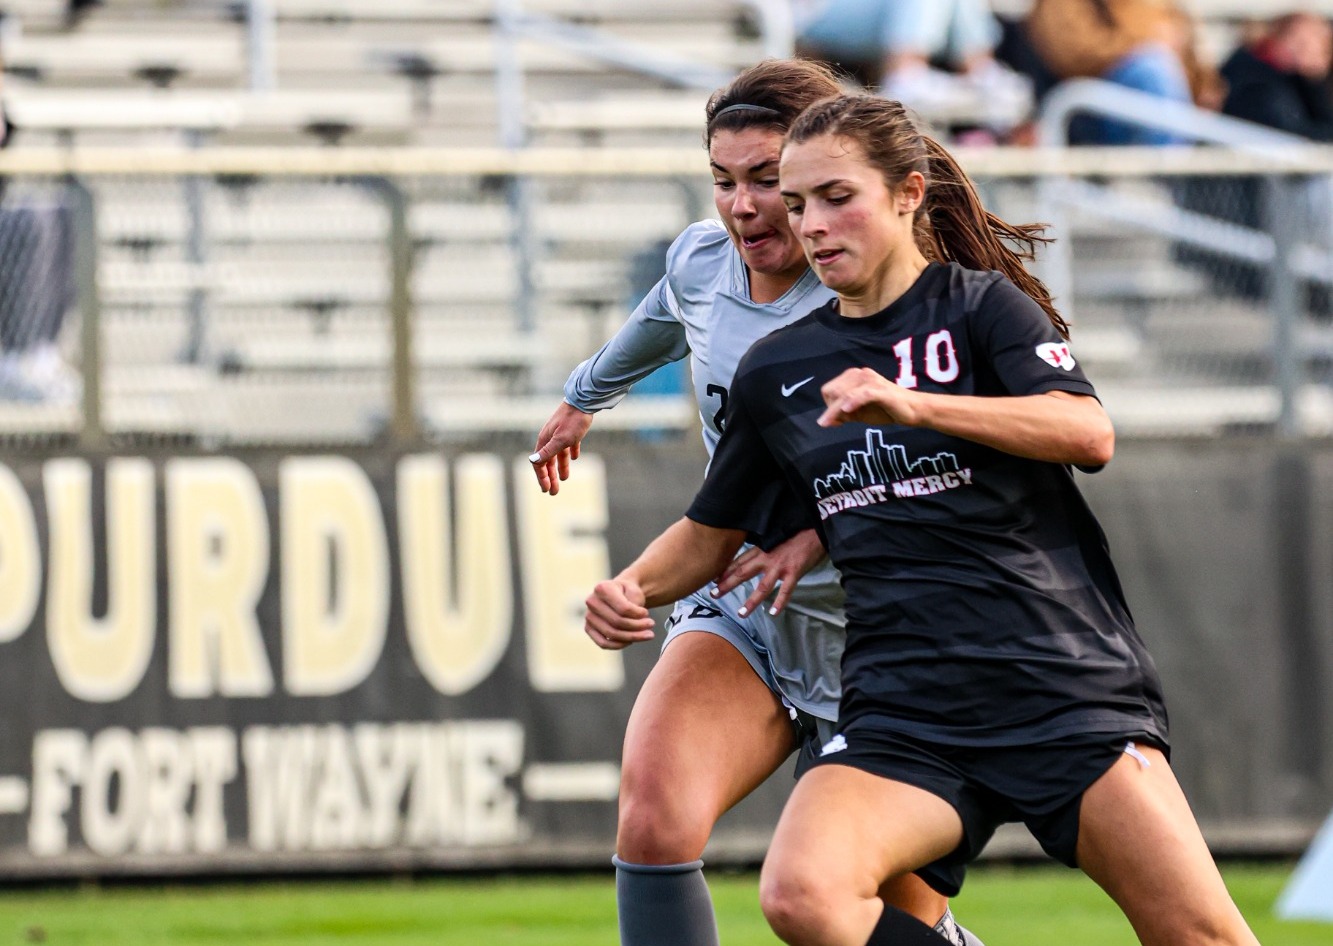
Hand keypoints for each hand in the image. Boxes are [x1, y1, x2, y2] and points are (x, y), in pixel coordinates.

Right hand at [530, 402, 594, 494]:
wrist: (584, 402)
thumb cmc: (572, 421)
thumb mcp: (561, 439)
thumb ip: (548, 451)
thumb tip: (532, 461)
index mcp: (545, 441)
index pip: (539, 463)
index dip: (542, 478)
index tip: (546, 490)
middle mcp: (550, 438)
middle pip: (548, 462)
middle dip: (550, 477)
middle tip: (554, 492)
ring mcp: (561, 434)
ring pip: (559, 455)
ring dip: (561, 467)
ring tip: (564, 478)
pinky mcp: (572, 430)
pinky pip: (569, 445)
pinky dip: (571, 453)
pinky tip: (575, 458)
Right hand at [584, 578, 656, 650]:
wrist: (619, 594)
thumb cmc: (628, 592)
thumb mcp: (635, 591)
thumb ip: (634, 604)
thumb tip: (635, 623)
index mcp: (602, 588)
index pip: (622, 608)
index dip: (637, 614)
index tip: (646, 613)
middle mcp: (592, 601)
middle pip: (617, 622)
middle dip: (637, 626)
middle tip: (651, 625)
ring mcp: (588, 616)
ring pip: (611, 634)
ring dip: (632, 637)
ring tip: (648, 635)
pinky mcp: (589, 628)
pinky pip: (603, 643)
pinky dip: (619, 645)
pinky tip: (632, 641)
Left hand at [712, 528, 827, 616]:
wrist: (816, 530)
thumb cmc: (796, 534)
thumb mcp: (774, 539)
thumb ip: (763, 549)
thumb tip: (752, 559)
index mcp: (761, 549)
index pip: (738, 561)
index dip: (724, 571)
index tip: (712, 579)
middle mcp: (767, 558)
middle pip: (743, 573)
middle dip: (727, 584)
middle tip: (713, 594)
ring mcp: (780, 566)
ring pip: (762, 587)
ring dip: (751, 601)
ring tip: (741, 614)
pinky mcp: (794, 572)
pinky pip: (785, 590)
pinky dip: (780, 602)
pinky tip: (774, 613)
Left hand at [818, 367, 919, 427]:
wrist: (913, 410)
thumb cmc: (886, 409)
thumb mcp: (860, 413)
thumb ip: (843, 415)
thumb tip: (825, 421)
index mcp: (854, 377)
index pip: (830, 389)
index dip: (828, 405)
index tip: (832, 420)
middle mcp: (861, 375)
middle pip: (834, 391)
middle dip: (831, 409)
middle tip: (836, 424)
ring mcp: (871, 381)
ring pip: (845, 394)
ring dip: (835, 410)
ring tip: (829, 423)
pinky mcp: (880, 390)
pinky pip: (862, 395)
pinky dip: (853, 402)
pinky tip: (847, 411)